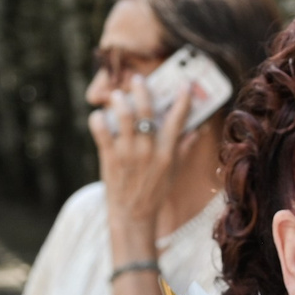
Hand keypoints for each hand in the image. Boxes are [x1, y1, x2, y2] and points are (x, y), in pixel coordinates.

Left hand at [89, 78, 196, 257]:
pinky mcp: (110, 157)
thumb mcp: (173, 171)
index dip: (182, 99)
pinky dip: (98, 120)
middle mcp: (148, 150)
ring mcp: (128, 153)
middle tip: (137, 80)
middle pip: (146, 111)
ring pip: (123, 116)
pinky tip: (98, 116)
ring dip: (119, 100)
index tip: (184, 84)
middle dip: (141, 90)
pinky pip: (101, 131)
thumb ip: (183, 148)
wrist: (133, 215)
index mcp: (166, 152)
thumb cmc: (154, 192)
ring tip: (116, 95)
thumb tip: (196, 130)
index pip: (177, 119)